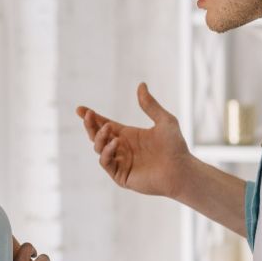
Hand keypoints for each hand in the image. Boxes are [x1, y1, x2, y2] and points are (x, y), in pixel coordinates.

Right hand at [76, 82, 191, 197]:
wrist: (181, 170)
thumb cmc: (176, 147)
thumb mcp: (164, 120)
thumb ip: (150, 105)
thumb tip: (141, 85)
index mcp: (128, 135)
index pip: (105, 124)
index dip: (92, 117)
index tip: (80, 109)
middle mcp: (122, 148)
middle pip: (97, 135)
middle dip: (90, 125)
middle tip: (88, 115)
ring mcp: (120, 162)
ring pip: (99, 148)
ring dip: (99, 137)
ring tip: (109, 129)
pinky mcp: (121, 175)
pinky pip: (106, 163)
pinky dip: (106, 152)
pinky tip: (115, 143)